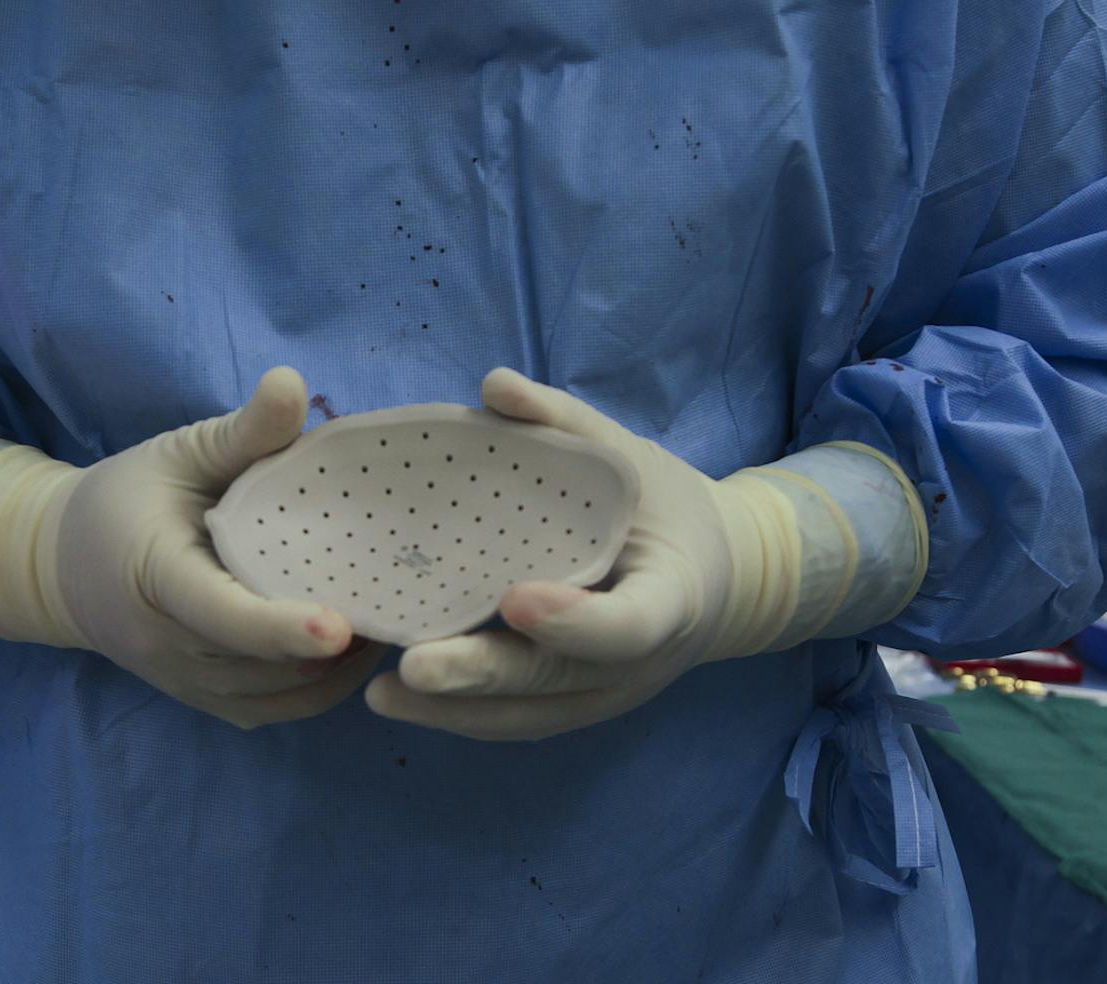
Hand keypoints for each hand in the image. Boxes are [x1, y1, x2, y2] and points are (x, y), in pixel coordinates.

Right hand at [54, 367, 386, 728]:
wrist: (65, 566)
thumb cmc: (132, 497)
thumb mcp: (181, 453)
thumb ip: (241, 431)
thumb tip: (291, 381)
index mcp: (155, 576)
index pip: (221, 613)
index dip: (280, 626)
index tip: (341, 627)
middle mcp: (166, 645)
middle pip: (262, 662)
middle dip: (335, 642)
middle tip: (402, 596)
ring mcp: (186, 683)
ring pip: (277, 694)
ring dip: (338, 668)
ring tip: (391, 613)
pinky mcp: (207, 699)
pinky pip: (276, 708)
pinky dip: (323, 687)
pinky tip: (361, 644)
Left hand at [366, 368, 772, 740]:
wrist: (722, 580)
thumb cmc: (667, 509)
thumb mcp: (631, 458)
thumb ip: (565, 424)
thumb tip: (493, 384)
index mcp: (672, 596)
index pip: (630, 623)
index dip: (575, 620)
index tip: (514, 598)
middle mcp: (642, 663)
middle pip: (559, 679)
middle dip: (483, 675)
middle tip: (414, 666)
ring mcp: (611, 696)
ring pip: (531, 715)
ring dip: (456, 710)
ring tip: (383, 694)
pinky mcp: (580, 708)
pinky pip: (521, 722)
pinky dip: (464, 716)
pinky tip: (407, 700)